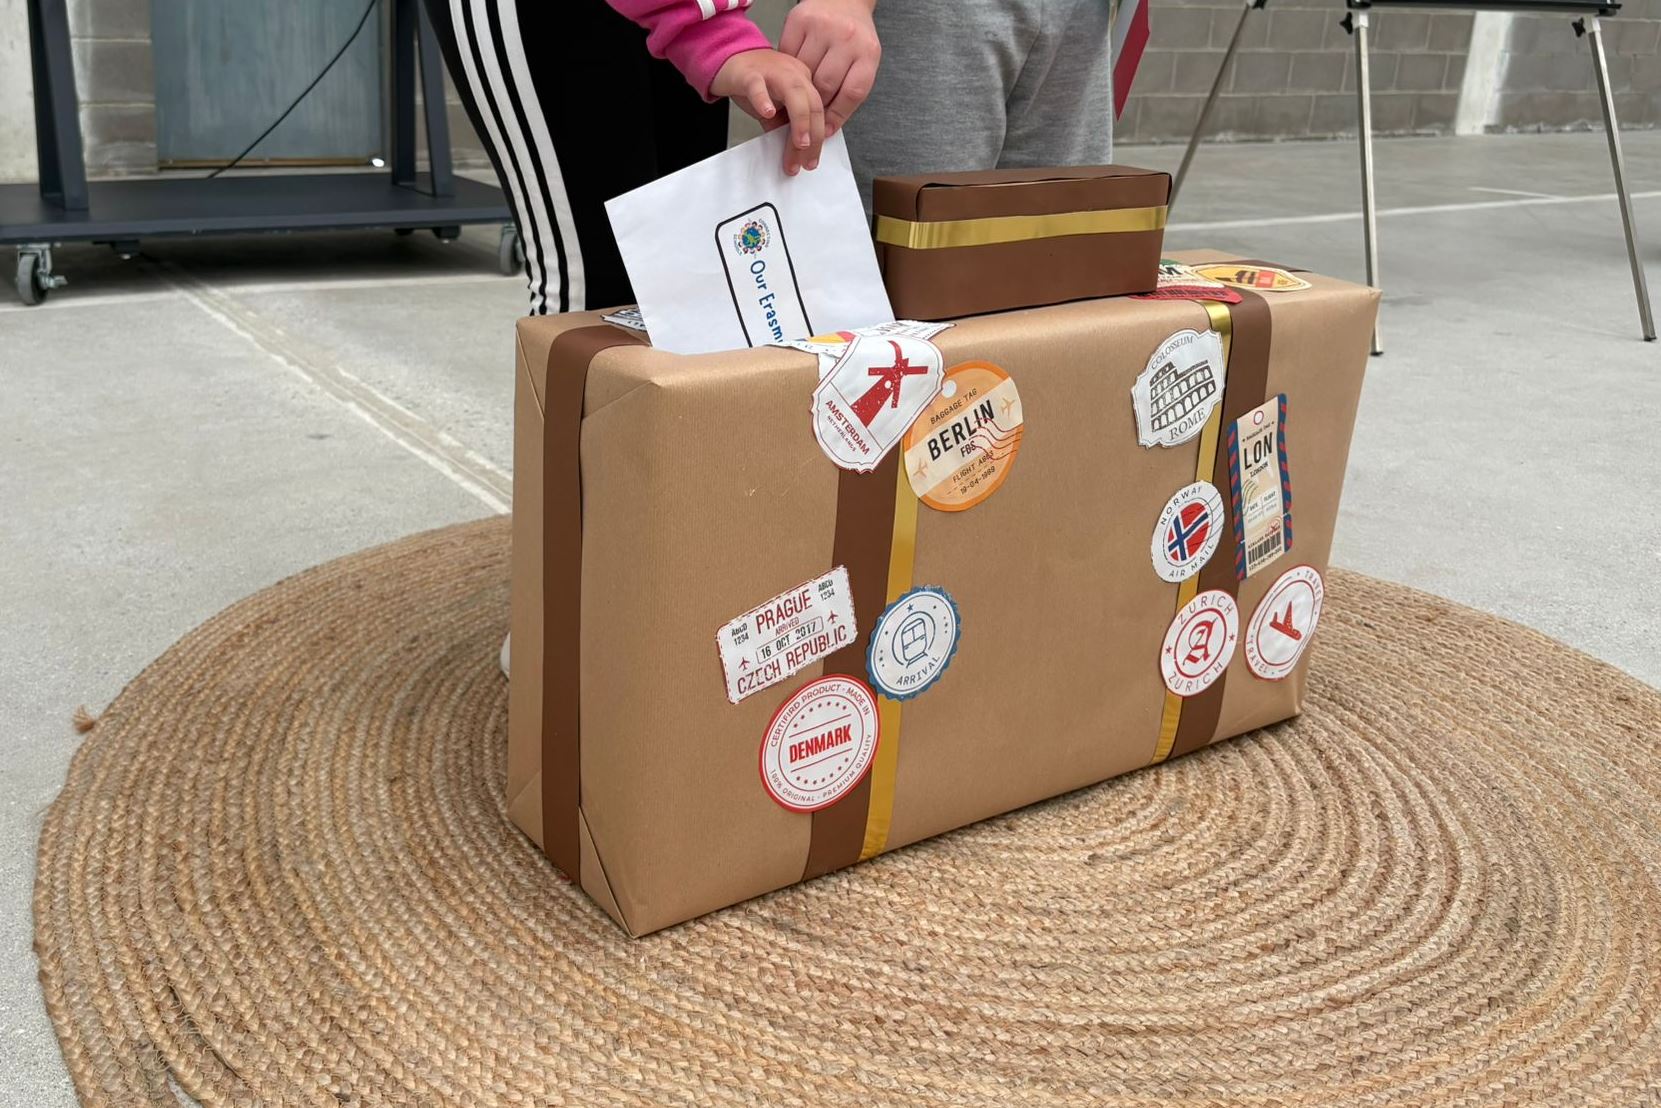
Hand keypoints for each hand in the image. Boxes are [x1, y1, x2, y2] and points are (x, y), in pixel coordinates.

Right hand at [710, 49, 826, 174]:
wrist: (728, 57)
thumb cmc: (753, 81)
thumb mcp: (775, 106)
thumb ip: (784, 126)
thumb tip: (793, 152)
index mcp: (804, 81)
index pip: (818, 111)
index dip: (818, 138)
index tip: (811, 160)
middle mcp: (793, 73)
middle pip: (813, 104)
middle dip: (813, 137)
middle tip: (806, 161)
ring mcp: (773, 71)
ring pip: (795, 94)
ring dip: (800, 122)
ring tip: (799, 144)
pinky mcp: (750, 73)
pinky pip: (758, 86)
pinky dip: (764, 100)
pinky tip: (767, 114)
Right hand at [780, 0, 879, 135]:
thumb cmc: (854, 36)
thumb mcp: (863, 61)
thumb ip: (849, 91)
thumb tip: (827, 127)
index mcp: (868, 52)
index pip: (852, 93)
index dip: (836, 116)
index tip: (825, 130)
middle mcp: (847, 37)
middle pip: (825, 85)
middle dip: (815, 104)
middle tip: (808, 112)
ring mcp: (822, 26)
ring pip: (804, 72)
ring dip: (799, 87)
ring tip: (799, 92)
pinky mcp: (799, 20)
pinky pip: (788, 54)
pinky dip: (788, 67)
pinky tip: (792, 70)